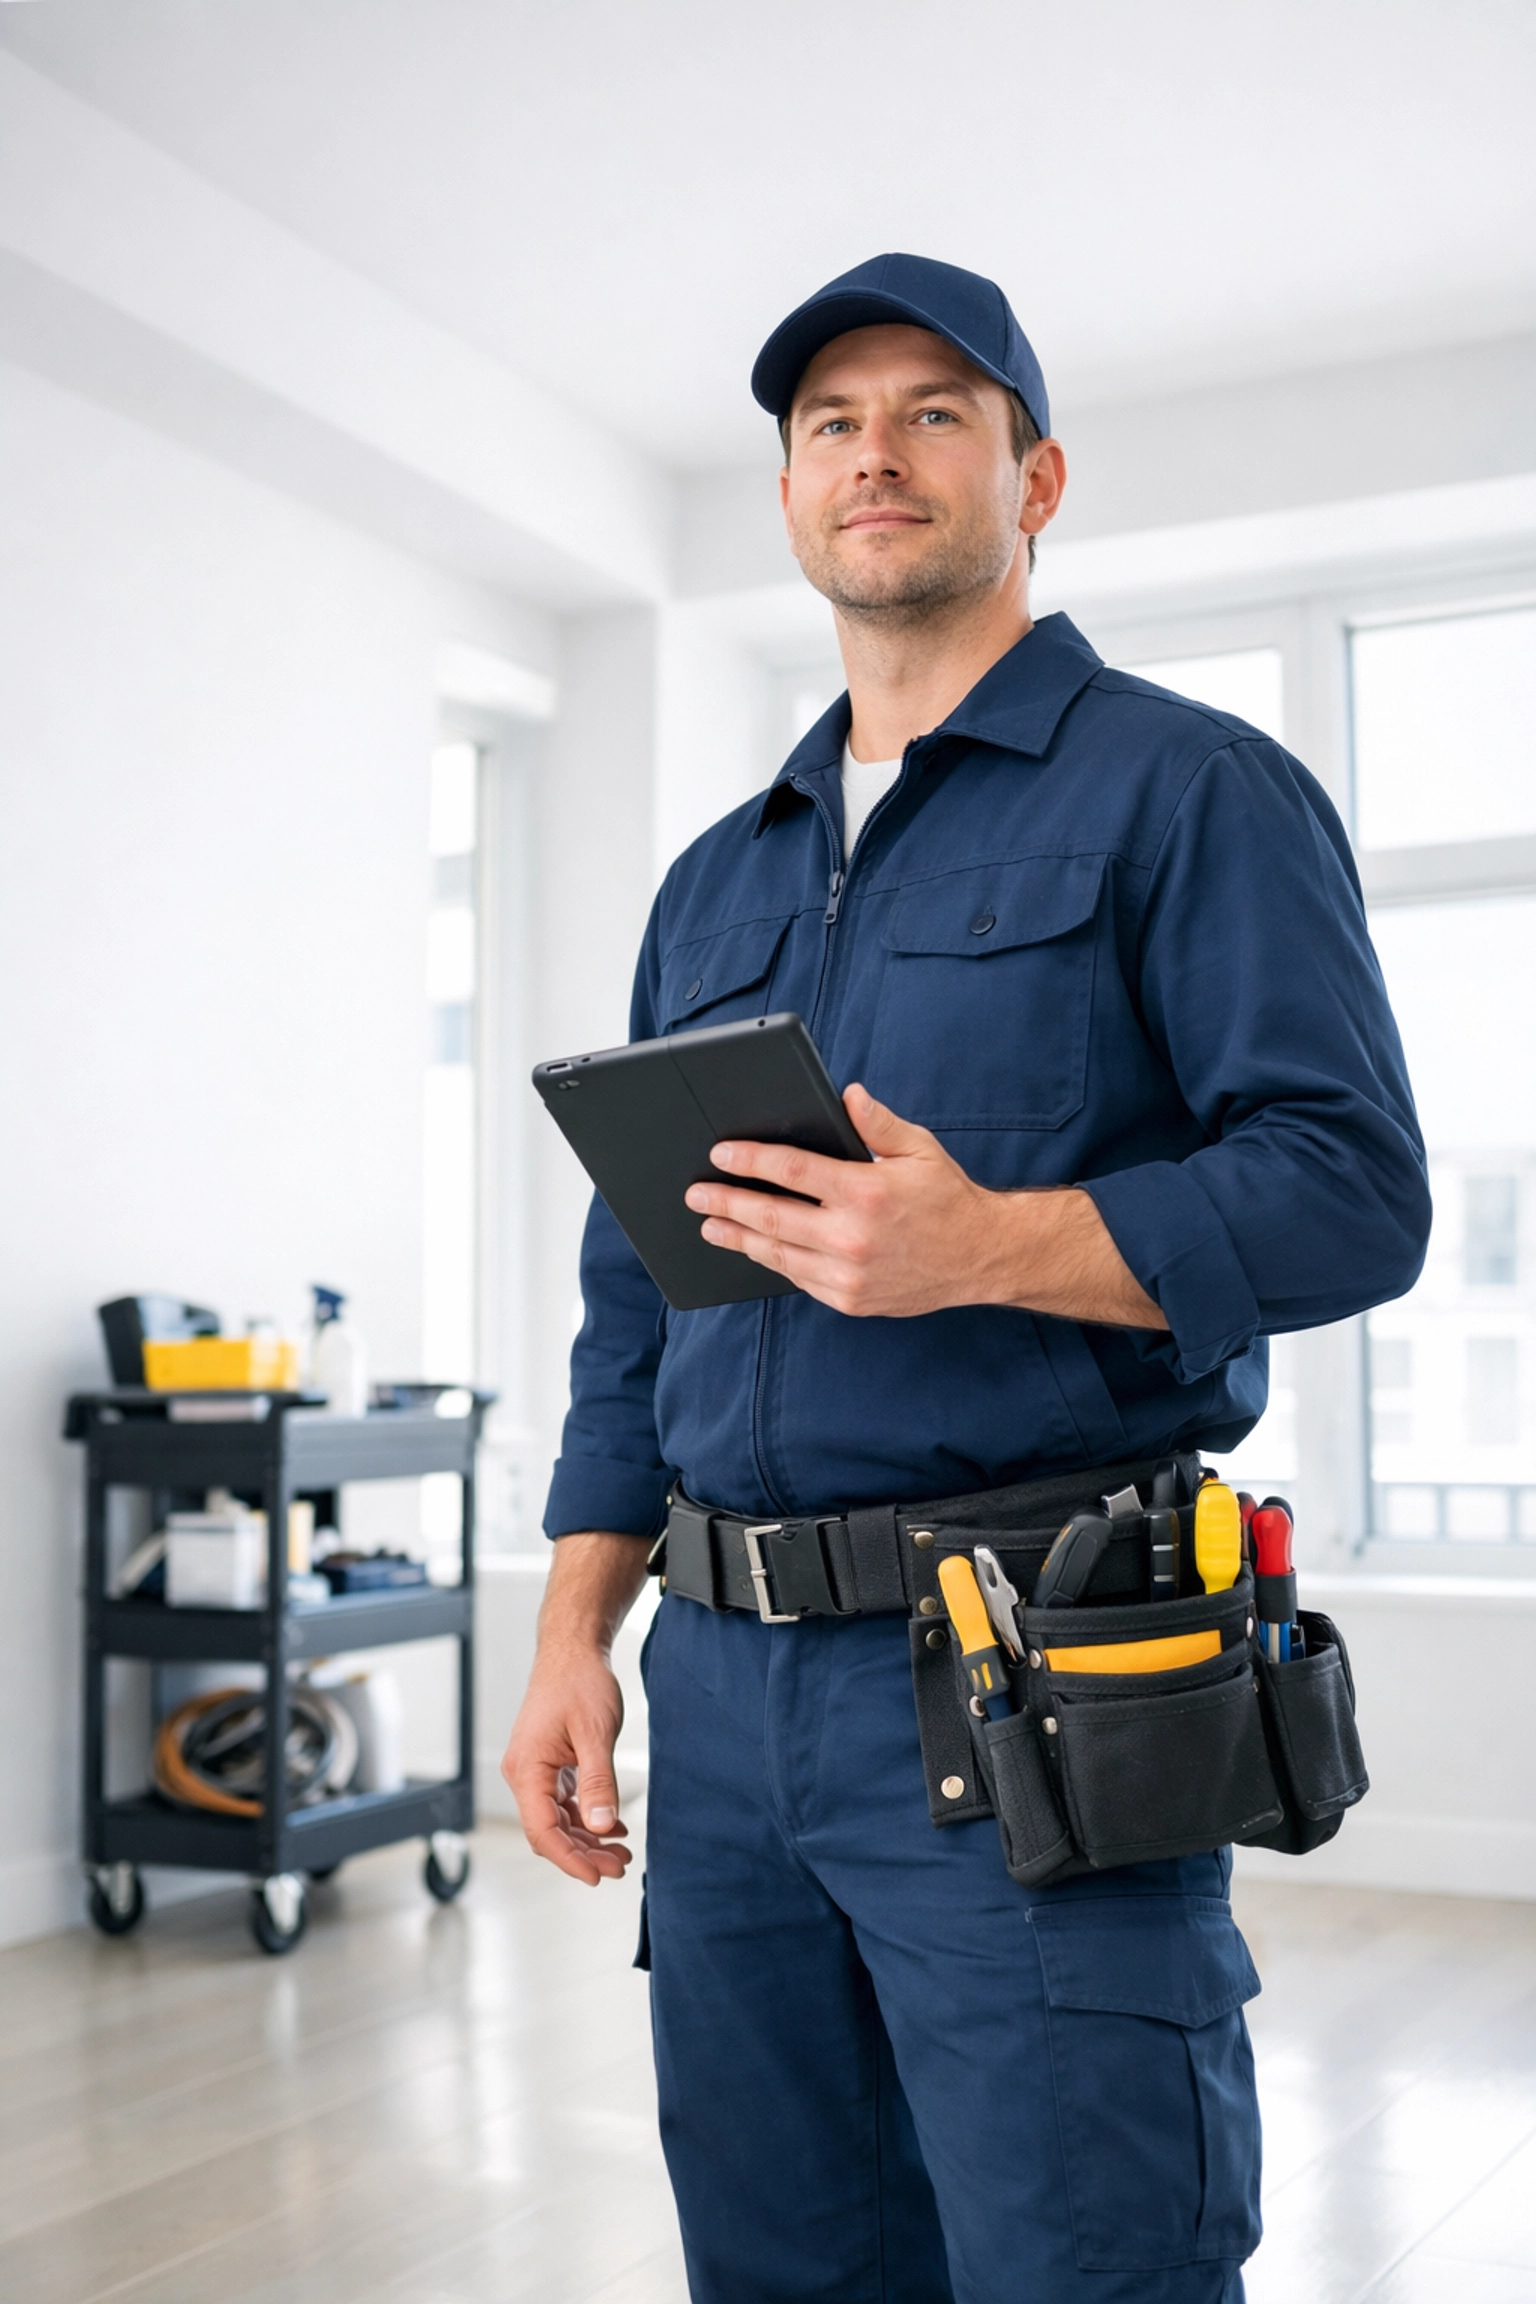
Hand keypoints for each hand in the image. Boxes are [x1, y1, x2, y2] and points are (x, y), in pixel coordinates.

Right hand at [502, 1642, 631, 1886]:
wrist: (572, 1648)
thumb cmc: (579, 1681)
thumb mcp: (596, 1733)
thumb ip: (598, 1783)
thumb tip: (602, 1828)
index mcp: (527, 1768)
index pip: (543, 1831)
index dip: (570, 1860)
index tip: (599, 1877)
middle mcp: (524, 1773)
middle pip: (550, 1831)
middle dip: (584, 1853)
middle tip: (621, 1866)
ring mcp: (536, 1769)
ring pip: (558, 1820)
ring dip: (588, 1839)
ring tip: (622, 1851)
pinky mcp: (549, 1764)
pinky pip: (564, 1802)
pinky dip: (587, 1817)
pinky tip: (613, 1826)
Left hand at [684, 1082, 1166, 1327]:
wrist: (981, 1258)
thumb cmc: (948, 1198)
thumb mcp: (920, 1148)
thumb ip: (877, 1122)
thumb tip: (847, 1095)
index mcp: (867, 1192)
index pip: (791, 1171)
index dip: (750, 1160)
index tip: (720, 1153)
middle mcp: (853, 1236)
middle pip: (771, 1216)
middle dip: (726, 1202)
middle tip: (696, 1194)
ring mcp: (849, 1274)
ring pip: (777, 1254)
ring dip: (739, 1237)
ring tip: (711, 1226)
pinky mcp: (850, 1300)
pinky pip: (798, 1278)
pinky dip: (773, 1261)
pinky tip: (756, 1248)